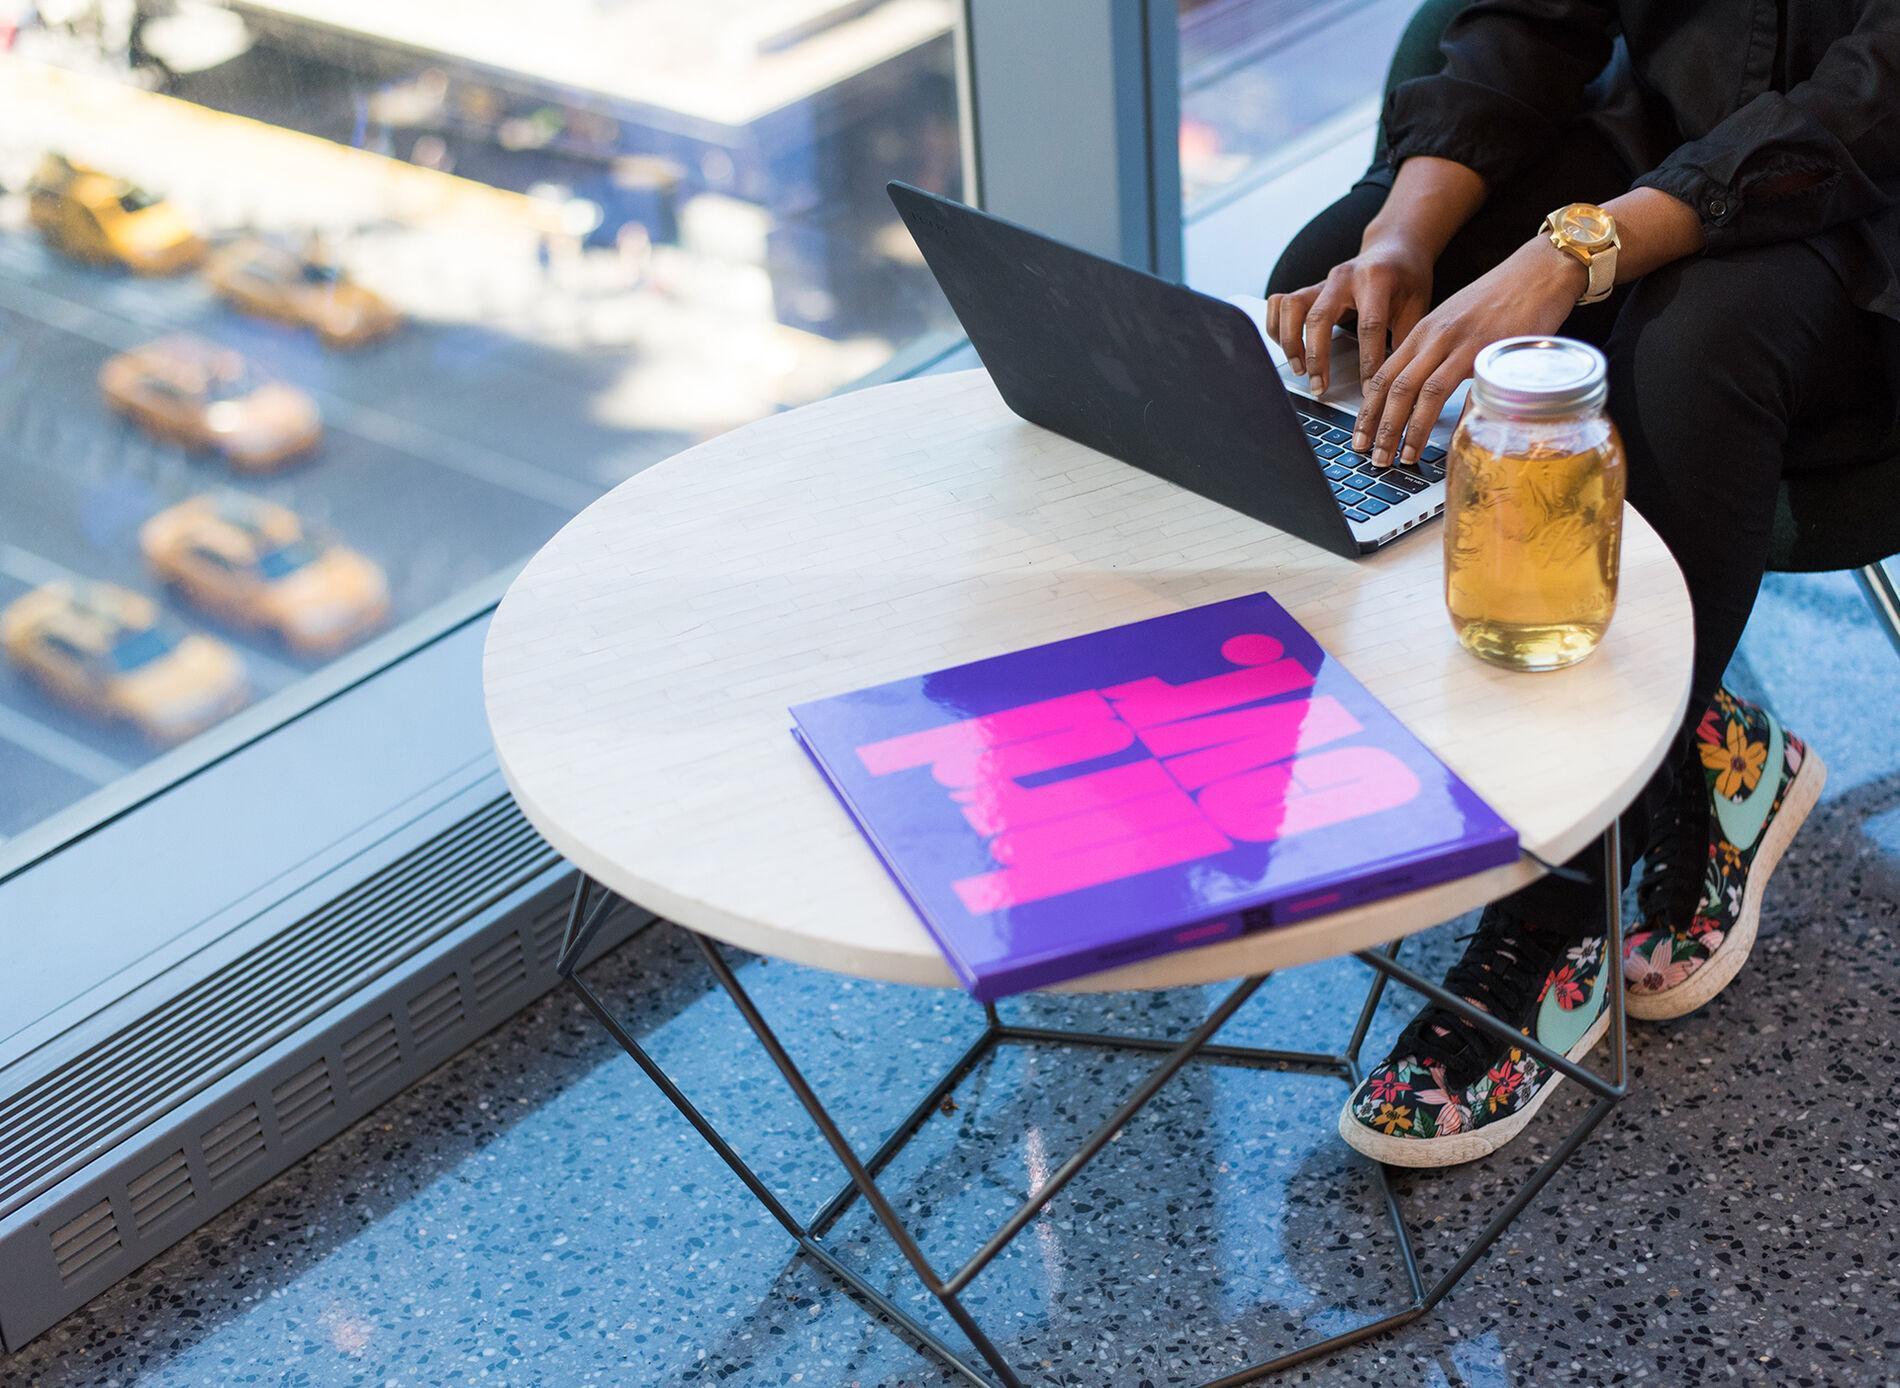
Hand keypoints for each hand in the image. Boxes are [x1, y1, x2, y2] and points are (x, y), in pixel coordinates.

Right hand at [1265, 235, 1432, 396]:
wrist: (1393, 247)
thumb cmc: (1407, 278)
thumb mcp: (1417, 306)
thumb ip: (1404, 339)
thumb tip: (1397, 380)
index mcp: (1376, 279)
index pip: (1368, 326)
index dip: (1367, 362)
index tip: (1367, 390)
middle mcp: (1343, 276)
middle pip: (1319, 318)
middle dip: (1317, 358)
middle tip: (1320, 387)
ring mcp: (1322, 281)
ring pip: (1291, 307)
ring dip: (1290, 342)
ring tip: (1299, 369)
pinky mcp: (1309, 288)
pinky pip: (1279, 303)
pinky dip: (1277, 327)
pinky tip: (1287, 348)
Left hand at [1354, 238, 1588, 465]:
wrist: (1543, 268)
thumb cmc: (1501, 298)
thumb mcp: (1457, 323)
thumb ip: (1438, 355)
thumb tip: (1424, 394)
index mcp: (1423, 332)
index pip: (1383, 376)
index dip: (1368, 411)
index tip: (1359, 437)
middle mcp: (1435, 337)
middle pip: (1396, 388)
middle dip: (1380, 428)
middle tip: (1374, 458)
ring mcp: (1462, 343)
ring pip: (1424, 391)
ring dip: (1410, 430)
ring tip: (1403, 458)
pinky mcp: (1491, 349)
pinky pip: (1468, 390)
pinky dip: (1458, 419)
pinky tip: (1451, 442)